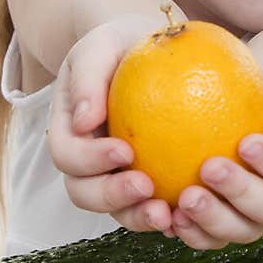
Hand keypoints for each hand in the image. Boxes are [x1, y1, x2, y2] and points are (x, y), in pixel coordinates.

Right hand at [47, 19, 175, 234]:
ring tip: (169, 214)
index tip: (125, 149)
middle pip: (85, 193)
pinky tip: (194, 214)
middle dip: (112, 197)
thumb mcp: (101, 46)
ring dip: (140, 217)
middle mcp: (86, 162)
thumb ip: (88, 77)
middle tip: (147, 187)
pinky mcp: (149, 186)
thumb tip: (83, 121)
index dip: (90, 160)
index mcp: (68, 131)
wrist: (153, 51)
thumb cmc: (122, 44)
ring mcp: (115, 177)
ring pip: (118, 211)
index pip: (68, 155)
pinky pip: (154, 208)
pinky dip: (171, 217)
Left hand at [169, 67, 262, 250]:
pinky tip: (166, 213)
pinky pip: (208, 236)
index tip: (247, 142)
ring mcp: (255, 219)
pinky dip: (189, 230)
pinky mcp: (223, 225)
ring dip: (212, 219)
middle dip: (240, 194)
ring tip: (184, 197)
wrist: (250, 108)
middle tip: (209, 167)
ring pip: (239, 231)